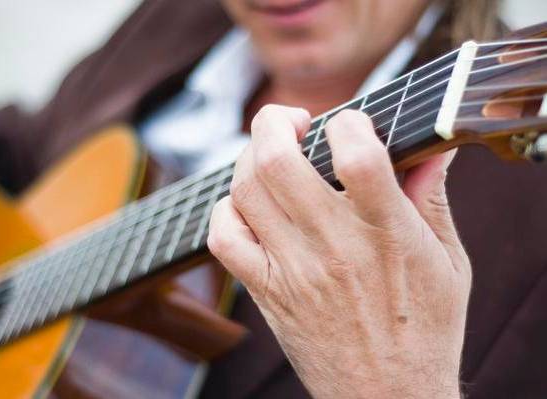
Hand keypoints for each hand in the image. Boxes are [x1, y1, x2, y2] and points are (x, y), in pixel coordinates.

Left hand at [207, 105, 470, 398]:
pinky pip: (223, 238)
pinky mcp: (266, 292)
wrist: (386, 398)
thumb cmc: (424, 329)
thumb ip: (432, 198)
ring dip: (250, 158)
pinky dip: (227, 210)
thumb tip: (432, 147)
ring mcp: (291, 270)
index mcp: (385, 234)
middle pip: (276, 162)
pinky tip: (249, 205)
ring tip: (271, 156)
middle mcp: (331, 248)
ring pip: (245, 192)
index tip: (350, 124)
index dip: (348, 123)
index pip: (355, 157)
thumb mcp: (448, 262)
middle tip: (293, 121)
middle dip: (275, 121)